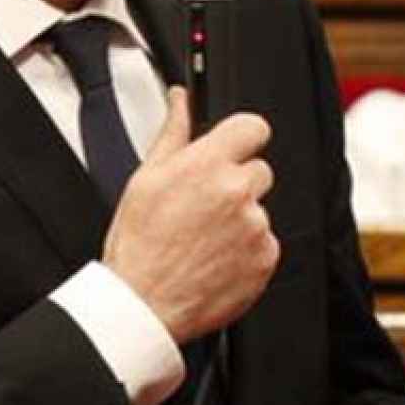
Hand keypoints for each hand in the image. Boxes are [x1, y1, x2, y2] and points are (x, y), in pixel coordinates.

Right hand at [102, 86, 277, 343]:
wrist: (143, 304)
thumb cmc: (139, 245)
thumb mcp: (145, 178)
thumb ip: (173, 132)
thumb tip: (180, 99)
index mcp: (207, 165)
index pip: (254, 127)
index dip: (242, 138)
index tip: (234, 149)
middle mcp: (237, 192)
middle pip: (259, 170)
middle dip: (238, 182)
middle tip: (206, 205)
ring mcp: (255, 227)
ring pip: (260, 209)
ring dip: (241, 219)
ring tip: (205, 238)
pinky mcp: (265, 259)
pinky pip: (266, 243)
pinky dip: (248, 250)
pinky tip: (216, 258)